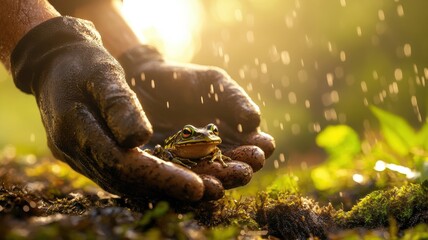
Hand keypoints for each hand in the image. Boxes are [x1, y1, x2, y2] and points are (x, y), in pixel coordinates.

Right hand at [11, 17, 208, 200]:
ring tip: (201, 190)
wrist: (57, 65)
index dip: (161, 177)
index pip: (123, 163)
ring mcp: (79, 157)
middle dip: (169, 188)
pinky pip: (120, 175)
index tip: (197, 186)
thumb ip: (119, 105)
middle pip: (126, 180)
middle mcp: (75, 151)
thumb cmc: (84, 63)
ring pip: (124, 183)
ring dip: (162, 189)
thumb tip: (138, 139)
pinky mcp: (88, 157)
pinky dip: (148, 180)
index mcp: (76, 128)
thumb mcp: (103, 73)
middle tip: (210, 192)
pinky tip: (174, 180)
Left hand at [118, 45, 275, 191]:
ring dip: (214, 183)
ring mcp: (190, 163)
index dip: (257, 149)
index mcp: (233, 134)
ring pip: (205, 178)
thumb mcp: (213, 83)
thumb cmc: (185, 80)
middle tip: (244, 172)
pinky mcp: (166, 168)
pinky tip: (189, 187)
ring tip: (219, 186)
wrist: (144, 80)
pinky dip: (183, 184)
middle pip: (231, 167)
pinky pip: (176, 179)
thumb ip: (235, 99)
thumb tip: (255, 121)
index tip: (260, 149)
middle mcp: (214, 153)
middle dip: (238, 171)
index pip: (250, 146)